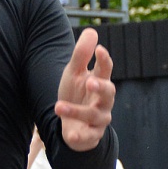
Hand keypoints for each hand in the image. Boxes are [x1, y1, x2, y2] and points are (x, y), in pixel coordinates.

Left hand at [54, 28, 114, 150]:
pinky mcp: (91, 135)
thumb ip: (81, 54)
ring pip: (94, 115)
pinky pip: (88, 137)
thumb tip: (92, 31)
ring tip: (58, 106)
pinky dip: (80, 137)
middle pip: (109, 93)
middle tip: (89, 82)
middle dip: (101, 87)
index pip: (106, 69)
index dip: (104, 60)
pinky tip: (71, 135)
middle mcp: (103, 100)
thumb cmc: (75, 93)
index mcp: (100, 81)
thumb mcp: (74, 73)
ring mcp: (99, 119)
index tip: (100, 50)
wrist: (70, 123)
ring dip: (76, 111)